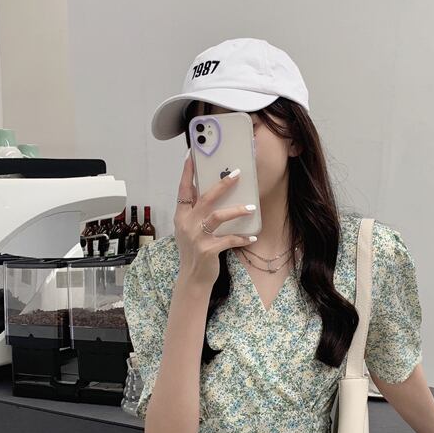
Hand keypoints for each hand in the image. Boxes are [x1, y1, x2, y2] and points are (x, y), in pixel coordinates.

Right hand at [174, 150, 256, 288]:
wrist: (192, 278)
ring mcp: (196, 237)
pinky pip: (229, 239)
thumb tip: (210, 191)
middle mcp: (187, 223)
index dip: (188, 171)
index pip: (183, 188)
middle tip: (238, 173)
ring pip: (218, 216)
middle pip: (206, 198)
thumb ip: (196, 211)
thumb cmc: (194, 251)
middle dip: (223, 184)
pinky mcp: (208, 250)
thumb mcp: (189, 229)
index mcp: (181, 215)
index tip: (192, 154)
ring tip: (251, 208)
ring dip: (237, 211)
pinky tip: (252, 237)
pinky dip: (242, 238)